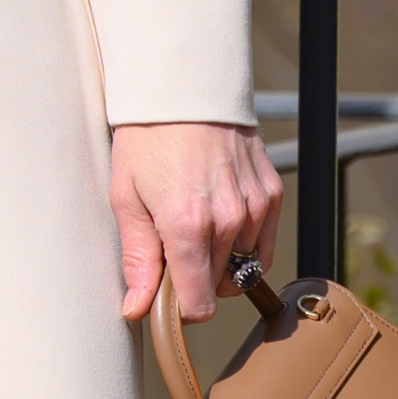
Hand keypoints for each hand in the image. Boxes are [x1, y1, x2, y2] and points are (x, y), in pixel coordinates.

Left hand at [111, 122, 283, 326]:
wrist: (184, 89)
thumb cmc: (147, 139)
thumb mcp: (126, 198)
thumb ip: (138, 259)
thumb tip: (136, 309)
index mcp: (187, 225)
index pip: (200, 304)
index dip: (180, 307)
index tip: (166, 293)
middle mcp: (228, 220)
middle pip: (217, 286)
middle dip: (194, 277)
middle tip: (170, 243)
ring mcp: (255, 208)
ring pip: (240, 266)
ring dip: (218, 258)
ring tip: (193, 220)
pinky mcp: (271, 195)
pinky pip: (261, 243)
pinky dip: (241, 241)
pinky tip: (218, 217)